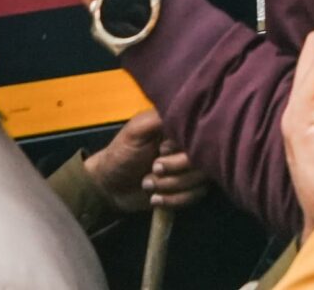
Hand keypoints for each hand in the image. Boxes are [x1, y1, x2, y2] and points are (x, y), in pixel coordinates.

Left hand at [85, 109, 208, 213]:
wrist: (109, 185)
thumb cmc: (122, 153)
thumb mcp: (137, 130)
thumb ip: (160, 118)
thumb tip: (186, 112)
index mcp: (180, 128)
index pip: (201, 135)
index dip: (182, 147)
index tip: (161, 150)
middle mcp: (189, 147)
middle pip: (203, 160)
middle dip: (174, 170)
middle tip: (153, 169)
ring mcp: (190, 169)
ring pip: (199, 181)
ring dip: (170, 186)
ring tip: (147, 184)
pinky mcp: (187, 189)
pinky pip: (195, 196)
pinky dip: (173, 200)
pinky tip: (155, 198)